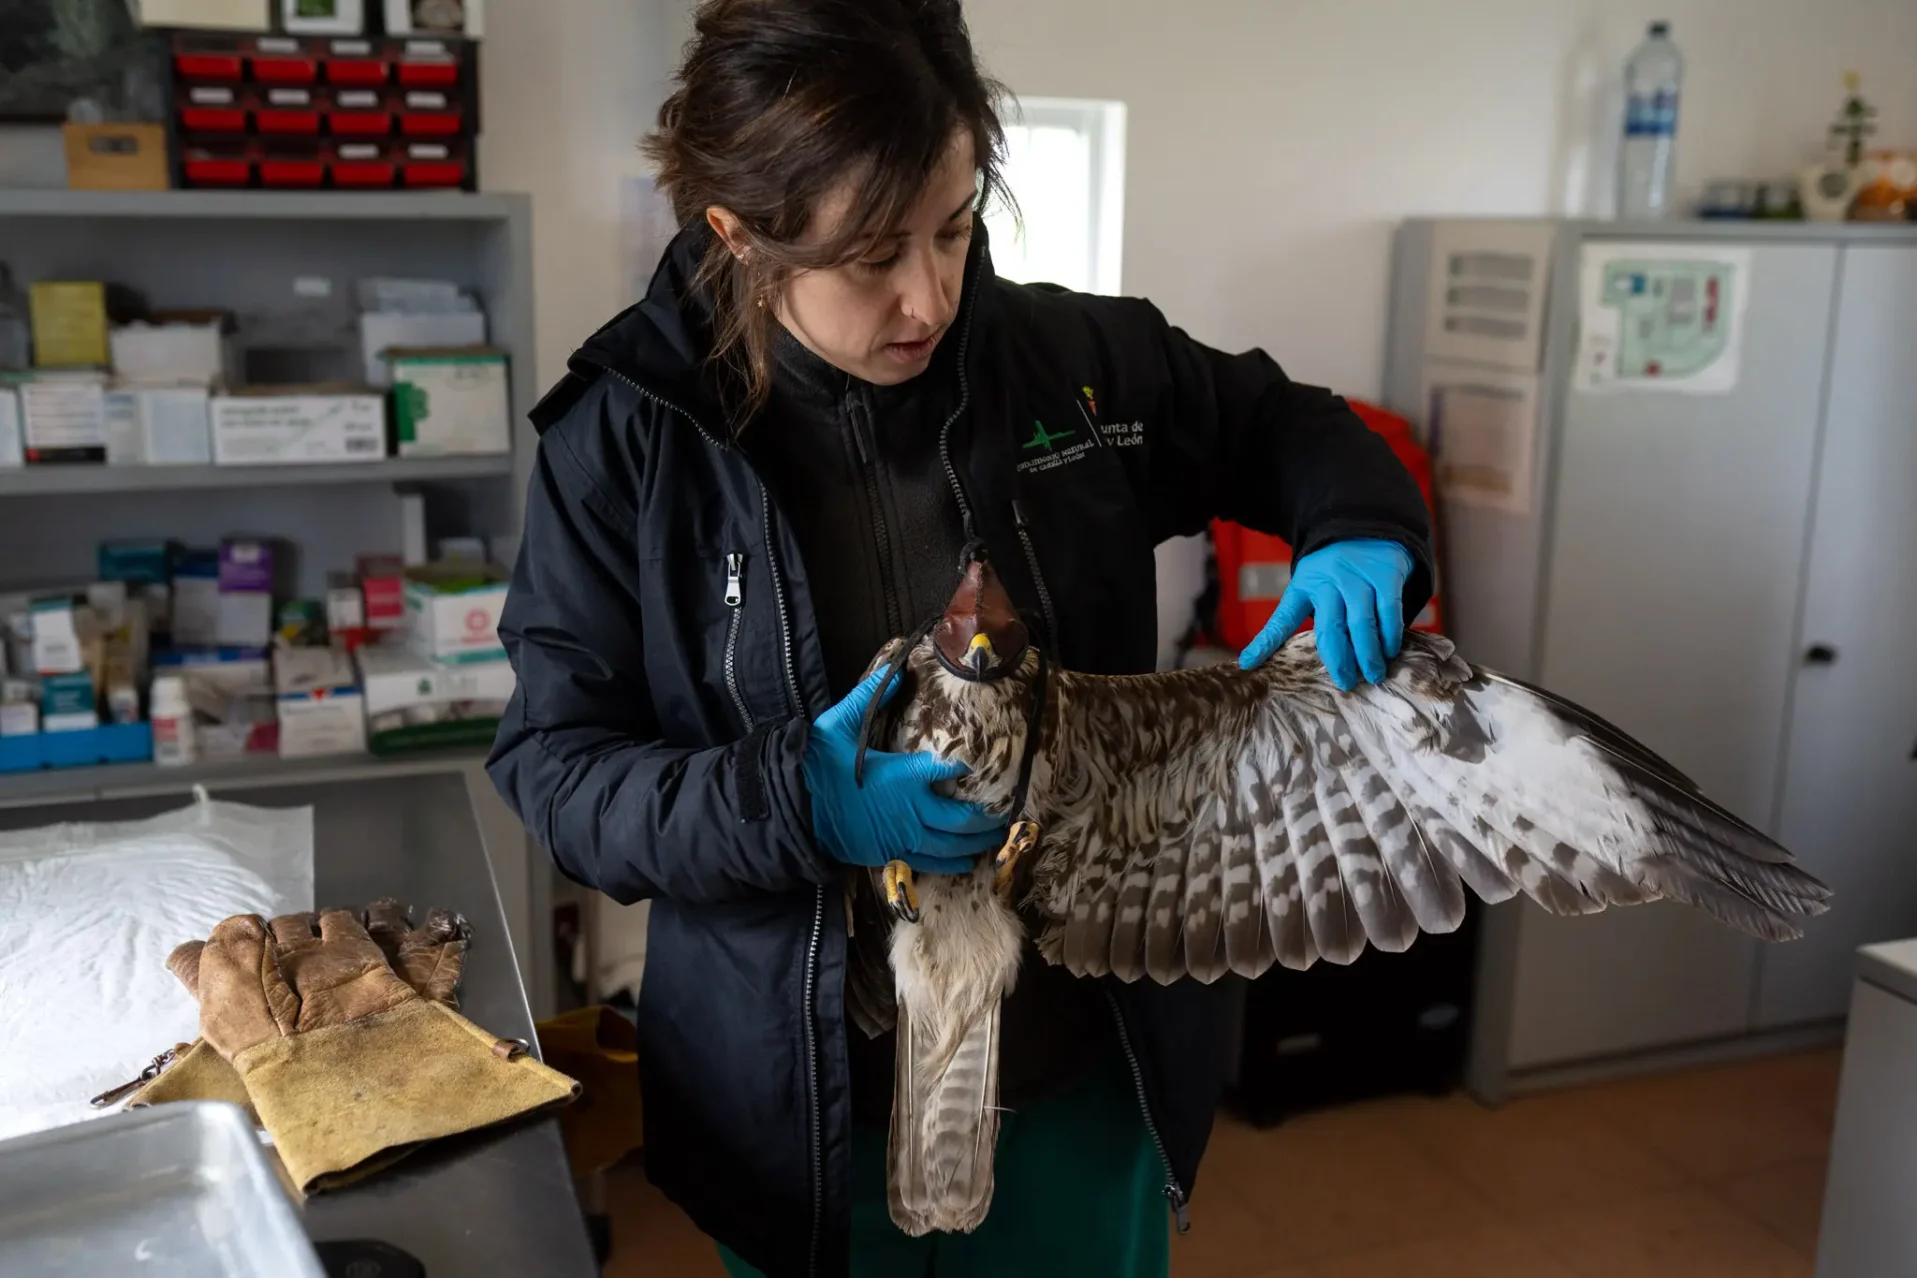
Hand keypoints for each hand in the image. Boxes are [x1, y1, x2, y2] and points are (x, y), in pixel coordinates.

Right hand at [803, 668, 1006, 874]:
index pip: (946, 768)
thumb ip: (869, 697)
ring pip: (950, 847)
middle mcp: (910, 810)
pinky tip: (963, 864)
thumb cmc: (815, 768)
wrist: (793, 812)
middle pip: (960, 820)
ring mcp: (902, 838)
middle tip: (1004, 815)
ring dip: (974, 845)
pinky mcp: (890, 856)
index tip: (980, 763)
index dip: (966, 766)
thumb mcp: (838, 725)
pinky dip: (949, 864)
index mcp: (902, 776)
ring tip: (993, 841)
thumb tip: (896, 669)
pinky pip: (928, 864)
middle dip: (985, 820)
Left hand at [1238, 538, 1413, 690]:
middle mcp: (1329, 581)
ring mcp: (1357, 577)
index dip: (1264, 643)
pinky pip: (1388, 611)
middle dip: (1338, 660)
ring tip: (1373, 674)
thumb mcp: (1312, 584)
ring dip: (1368, 654)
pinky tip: (1390, 650)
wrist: (1368, 529)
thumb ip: (1302, 616)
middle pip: (1330, 628)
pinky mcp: (1385, 575)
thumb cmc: (1336, 571)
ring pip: (1361, 623)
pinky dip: (1390, 634)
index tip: (1248, 664)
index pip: (1282, 619)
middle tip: (1346, 684)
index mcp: (1304, 586)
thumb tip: (1274, 657)